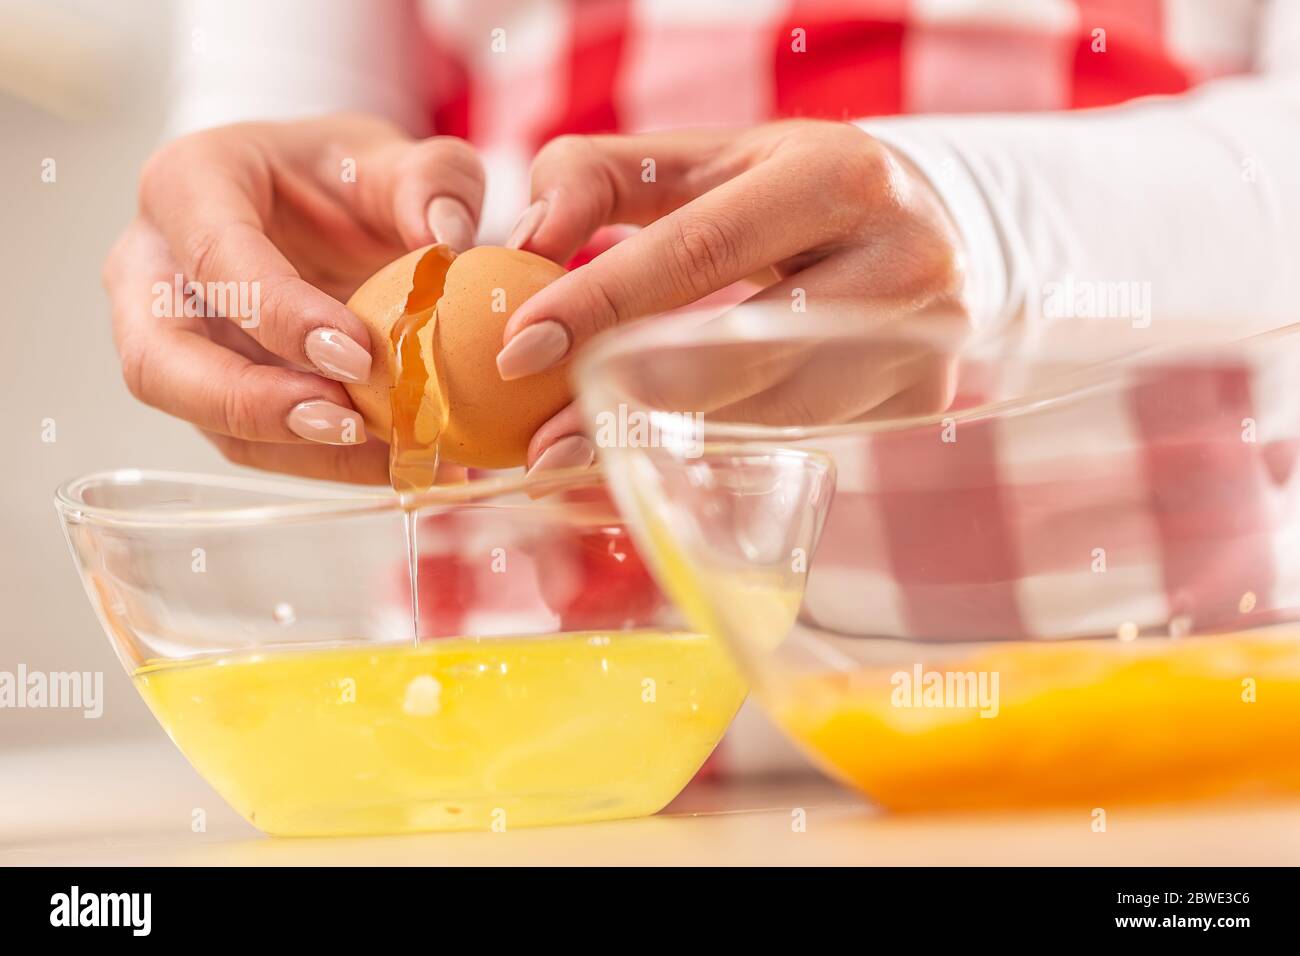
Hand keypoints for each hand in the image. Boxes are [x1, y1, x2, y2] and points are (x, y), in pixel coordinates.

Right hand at [104, 113, 483, 482]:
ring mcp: (173, 342)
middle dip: (252, 404)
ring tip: (397, 453)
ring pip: (207, 420)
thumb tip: (450, 240)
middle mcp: (154, 271)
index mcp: (187, 186)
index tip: (358, 355)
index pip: (215, 256)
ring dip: (299, 449)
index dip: (280, 314)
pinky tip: (403, 460)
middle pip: (161, 362)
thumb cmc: (342, 174)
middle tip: (349, 424)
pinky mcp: (211, 393)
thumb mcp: (390, 156)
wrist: (325, 204)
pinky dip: (328, 462)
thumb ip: (431, 180)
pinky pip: (256, 444)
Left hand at [497, 120, 967, 471]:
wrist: (923, 224)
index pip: (701, 250)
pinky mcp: (923, 399)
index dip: (603, 301)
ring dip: (671, 430)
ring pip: (767, 411)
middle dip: (629, 395)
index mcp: (836, 177)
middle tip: (544, 438)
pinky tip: (679, 439)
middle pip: (742, 349)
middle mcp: (899, 259)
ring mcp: (921, 340)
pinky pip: (800, 438)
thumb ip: (594, 177)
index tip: (520, 349)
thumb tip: (525, 242)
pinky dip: (728, 442)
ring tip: (590, 440)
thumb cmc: (782, 192)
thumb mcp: (698, 160)